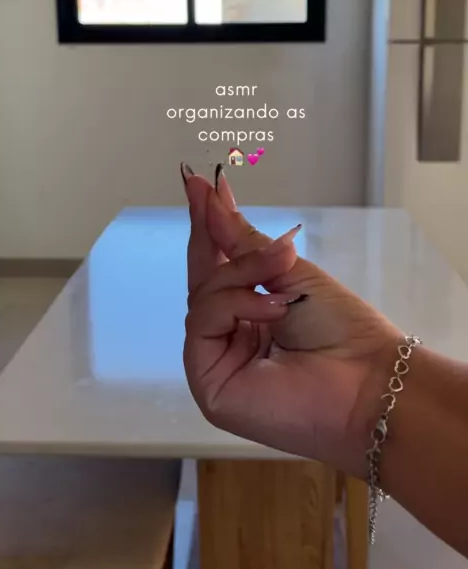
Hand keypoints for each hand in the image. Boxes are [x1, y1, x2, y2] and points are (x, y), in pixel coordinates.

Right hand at [182, 166, 401, 476]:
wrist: (369, 383)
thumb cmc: (342, 331)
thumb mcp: (292, 275)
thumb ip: (244, 245)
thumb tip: (211, 201)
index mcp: (252, 317)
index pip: (220, 269)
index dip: (209, 228)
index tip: (200, 184)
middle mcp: (231, 339)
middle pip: (204, 281)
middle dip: (208, 234)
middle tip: (205, 189)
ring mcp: (217, 362)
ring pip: (203, 298)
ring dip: (241, 273)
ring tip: (282, 265)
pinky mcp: (209, 383)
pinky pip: (203, 323)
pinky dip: (235, 305)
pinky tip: (271, 308)